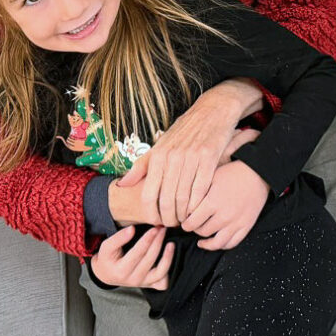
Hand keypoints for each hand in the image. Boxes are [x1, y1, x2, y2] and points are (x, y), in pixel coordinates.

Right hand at [89, 225, 173, 289]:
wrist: (107, 274)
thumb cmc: (107, 258)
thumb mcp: (106, 246)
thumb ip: (118, 238)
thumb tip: (132, 229)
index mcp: (121, 270)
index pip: (138, 253)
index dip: (147, 240)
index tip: (154, 228)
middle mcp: (133, 279)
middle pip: (150, 260)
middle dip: (157, 242)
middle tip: (162, 229)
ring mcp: (143, 283)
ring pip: (160, 273)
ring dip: (167, 258)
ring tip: (171, 244)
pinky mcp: (149, 284)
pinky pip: (163, 282)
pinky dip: (168, 272)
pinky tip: (170, 259)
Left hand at [117, 79, 260, 226]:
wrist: (213, 110)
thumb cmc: (185, 130)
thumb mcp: (160, 144)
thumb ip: (141, 166)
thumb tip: (123, 184)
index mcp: (158, 155)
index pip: (149, 194)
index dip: (151, 214)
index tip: (156, 222)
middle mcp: (172, 157)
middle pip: (166, 200)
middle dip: (168, 218)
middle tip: (172, 224)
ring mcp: (191, 157)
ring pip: (184, 197)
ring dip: (183, 214)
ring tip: (184, 220)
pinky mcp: (209, 157)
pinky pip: (201, 189)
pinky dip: (198, 204)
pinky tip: (198, 209)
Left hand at [181, 161, 268, 250]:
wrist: (257, 173)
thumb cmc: (232, 172)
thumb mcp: (211, 177)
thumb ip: (197, 192)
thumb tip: (183, 206)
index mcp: (213, 202)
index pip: (192, 222)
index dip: (185, 223)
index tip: (183, 220)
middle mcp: (224, 216)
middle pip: (202, 231)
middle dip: (194, 229)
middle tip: (192, 225)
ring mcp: (236, 223)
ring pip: (216, 242)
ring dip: (206, 242)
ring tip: (200, 240)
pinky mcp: (246, 226)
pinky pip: (232, 243)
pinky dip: (221, 246)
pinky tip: (214, 242)